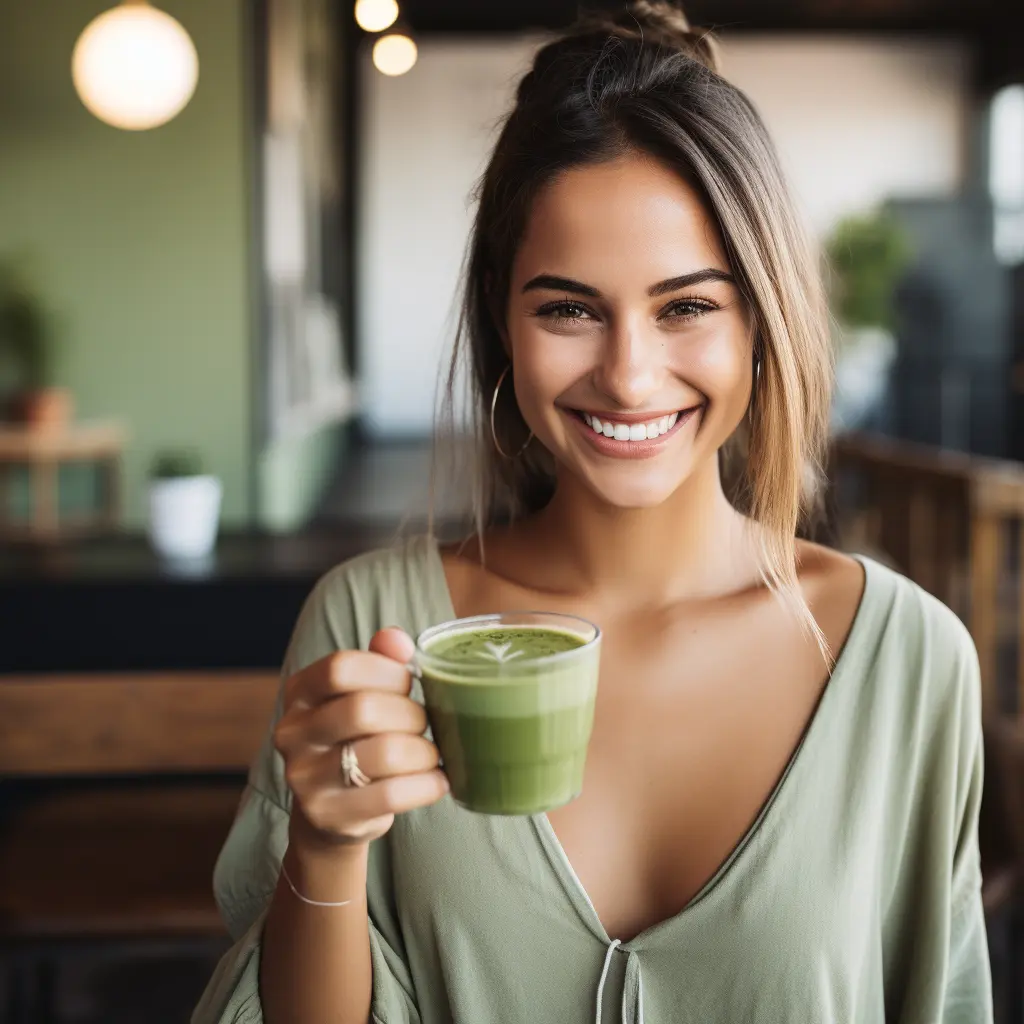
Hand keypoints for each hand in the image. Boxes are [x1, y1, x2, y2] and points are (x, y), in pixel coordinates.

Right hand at [274, 627, 447, 849]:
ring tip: (430, 754)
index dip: (387, 671)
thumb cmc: (355, 739)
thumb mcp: (361, 694)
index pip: (340, 668)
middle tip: (423, 724)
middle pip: (363, 709)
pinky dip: (427, 784)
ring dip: (422, 751)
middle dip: (410, 714)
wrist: (329, 813)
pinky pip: (392, 794)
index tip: (409, 683)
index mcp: (300, 693)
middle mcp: (293, 734)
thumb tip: (399, 640)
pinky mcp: (328, 815)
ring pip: (383, 752)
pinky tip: (437, 780)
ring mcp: (305, 779)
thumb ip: (380, 660)